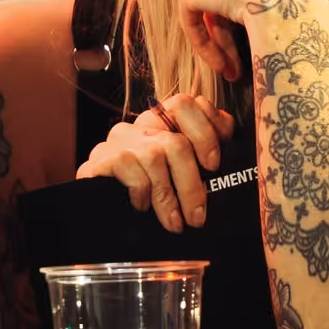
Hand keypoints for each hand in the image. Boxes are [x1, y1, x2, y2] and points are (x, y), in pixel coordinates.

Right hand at [75, 92, 226, 232]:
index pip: (186, 104)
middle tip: (197, 217)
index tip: (215, 165)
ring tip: (174, 223)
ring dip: (168, 197)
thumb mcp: (180, 176)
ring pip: (155, 156)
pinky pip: (126, 165)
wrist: (103, 215)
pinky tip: (142, 207)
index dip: (206, 130)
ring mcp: (118, 141)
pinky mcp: (99, 159)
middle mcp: (140, 127)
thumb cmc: (150, 196)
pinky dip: (140, 190)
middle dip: (192, 185)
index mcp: (163, 123)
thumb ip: (202, 159)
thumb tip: (228, 158)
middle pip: (176, 142)